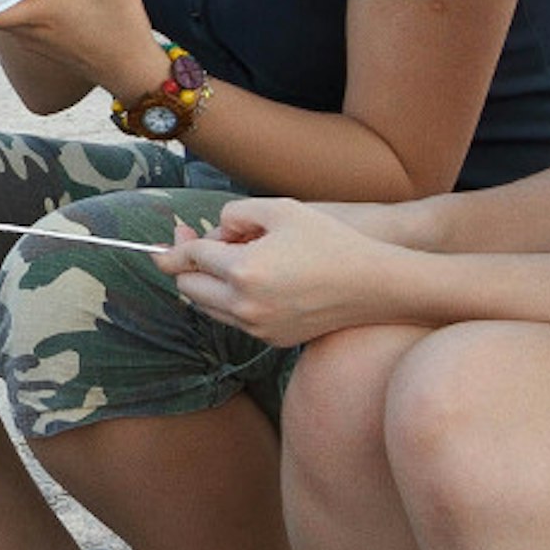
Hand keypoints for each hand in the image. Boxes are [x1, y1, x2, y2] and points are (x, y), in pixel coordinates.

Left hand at [152, 199, 409, 349]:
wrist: (372, 285)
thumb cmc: (329, 241)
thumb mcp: (279, 209)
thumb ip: (234, 214)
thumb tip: (213, 233)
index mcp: (243, 271)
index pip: (190, 258)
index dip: (178, 243)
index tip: (177, 233)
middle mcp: (245, 305)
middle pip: (188, 287)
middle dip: (187, 264)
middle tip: (198, 241)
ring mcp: (258, 327)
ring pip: (207, 307)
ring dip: (208, 282)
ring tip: (233, 257)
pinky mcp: (271, 340)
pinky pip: (233, 318)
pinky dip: (230, 299)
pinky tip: (252, 278)